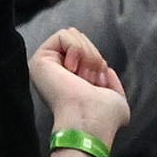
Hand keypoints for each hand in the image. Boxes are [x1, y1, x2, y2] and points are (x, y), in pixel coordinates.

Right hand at [30, 25, 132, 143]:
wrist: (90, 121)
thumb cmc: (102, 118)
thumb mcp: (116, 98)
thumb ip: (112, 84)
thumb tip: (107, 70)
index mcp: (70, 80)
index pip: (86, 50)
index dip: (97, 61)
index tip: (98, 82)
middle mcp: (56, 71)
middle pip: (80, 39)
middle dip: (93, 57)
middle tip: (90, 79)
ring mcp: (46, 64)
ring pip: (73, 35)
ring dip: (87, 55)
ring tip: (82, 76)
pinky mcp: (41, 58)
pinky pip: (64, 35)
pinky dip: (77, 50)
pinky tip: (73, 70)